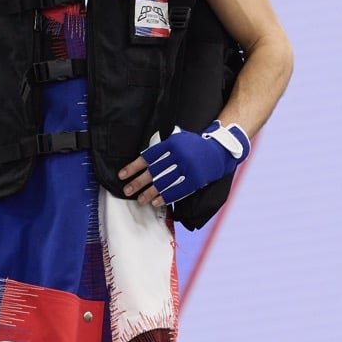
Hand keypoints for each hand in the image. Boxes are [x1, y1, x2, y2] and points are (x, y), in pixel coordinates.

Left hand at [119, 122, 249, 205]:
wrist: (219, 150)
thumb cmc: (195, 145)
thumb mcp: (179, 139)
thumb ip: (163, 148)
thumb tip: (144, 160)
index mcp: (172, 144)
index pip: (148, 157)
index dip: (133, 167)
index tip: (122, 175)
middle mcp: (179, 156)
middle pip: (153, 172)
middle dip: (138, 182)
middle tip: (126, 190)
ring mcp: (188, 168)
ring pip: (164, 183)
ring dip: (149, 193)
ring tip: (139, 199)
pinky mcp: (195, 180)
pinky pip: (177, 191)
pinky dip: (165, 197)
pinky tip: (155, 202)